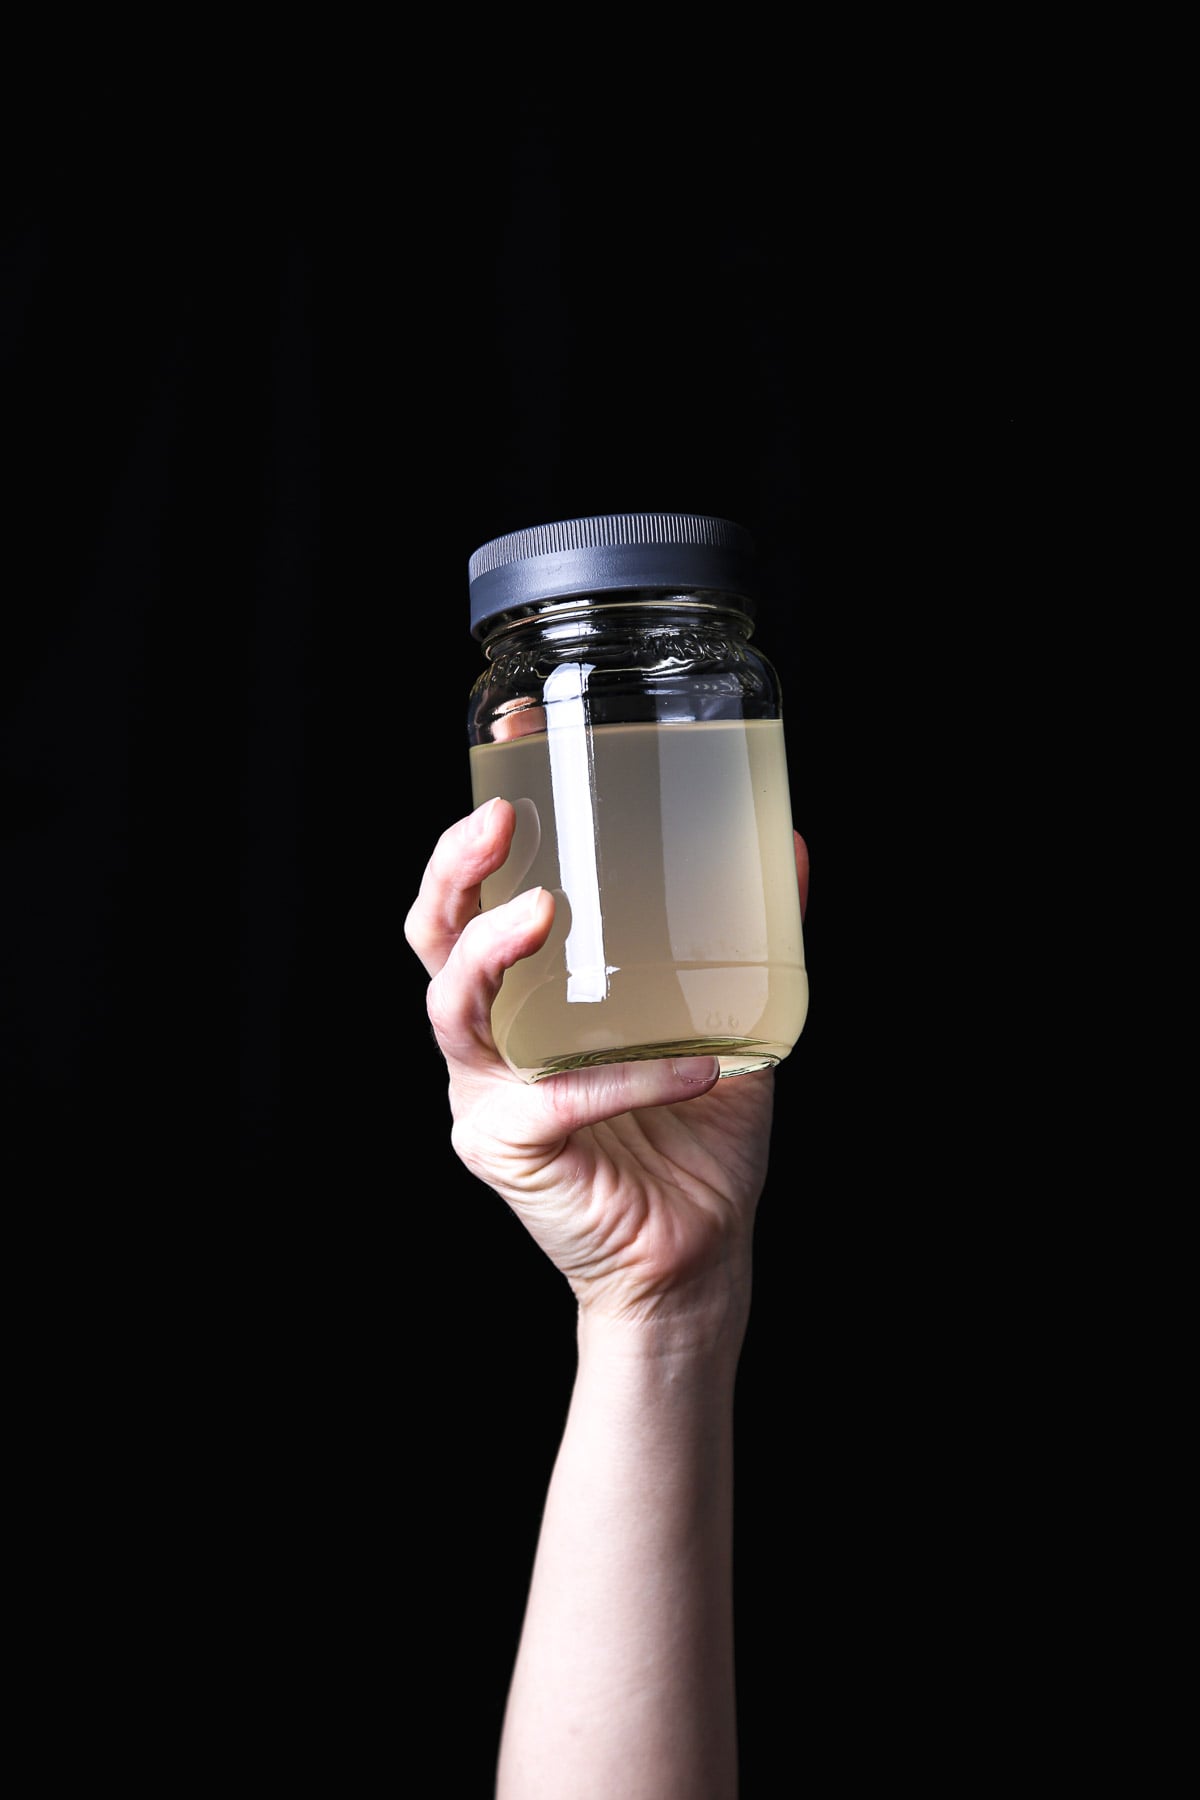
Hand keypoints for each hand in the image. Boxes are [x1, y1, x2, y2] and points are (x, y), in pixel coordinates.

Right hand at [405, 797, 808, 1336]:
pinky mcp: (507, 1150)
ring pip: (455, 1007)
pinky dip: (629, 1077)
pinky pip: (559, 1100)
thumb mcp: (726, 1016)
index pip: (475, 895)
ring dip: (492, 950)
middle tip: (504, 818)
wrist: (694, 1253)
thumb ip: (749, 939)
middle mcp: (489, 1035)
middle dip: (456, 868)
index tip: (510, 743)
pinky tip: (694, 1066)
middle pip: (434, 935)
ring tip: (547, 911)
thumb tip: (792, 846)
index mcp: (523, 994)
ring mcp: (487, 1093)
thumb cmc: (694, 1133)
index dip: (476, 824)